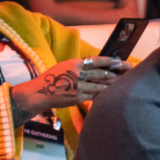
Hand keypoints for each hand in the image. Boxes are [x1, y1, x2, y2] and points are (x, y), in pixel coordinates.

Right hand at [13, 56, 130, 116]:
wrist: (39, 93)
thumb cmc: (52, 78)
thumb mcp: (64, 66)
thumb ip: (79, 66)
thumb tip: (96, 66)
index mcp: (74, 64)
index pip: (96, 60)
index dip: (109, 61)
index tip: (118, 61)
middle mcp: (77, 74)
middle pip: (100, 74)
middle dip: (113, 75)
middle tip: (121, 75)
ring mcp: (78, 87)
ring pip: (99, 86)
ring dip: (109, 86)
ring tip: (116, 85)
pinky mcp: (77, 98)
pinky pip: (92, 96)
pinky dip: (99, 95)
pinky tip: (105, 95)